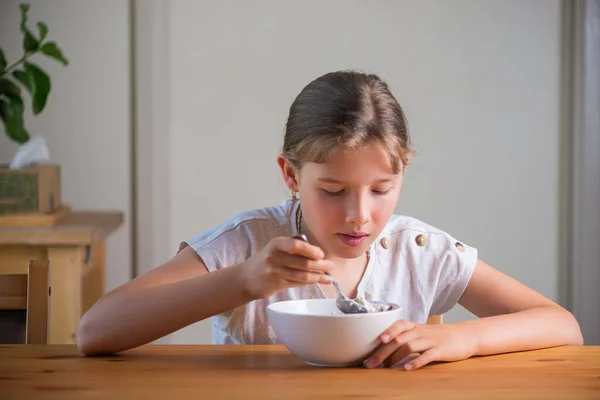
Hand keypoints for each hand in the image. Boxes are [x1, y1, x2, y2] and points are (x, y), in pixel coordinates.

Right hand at [241, 236, 333, 298]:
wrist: (246, 278)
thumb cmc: (265, 260)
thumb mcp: (275, 248)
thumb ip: (293, 247)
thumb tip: (317, 252)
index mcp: (276, 244)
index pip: (296, 246)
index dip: (311, 250)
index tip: (322, 254)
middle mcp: (275, 257)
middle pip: (303, 262)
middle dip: (320, 265)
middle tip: (331, 265)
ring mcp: (275, 272)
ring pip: (302, 275)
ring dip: (318, 276)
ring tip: (329, 277)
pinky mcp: (277, 284)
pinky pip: (298, 282)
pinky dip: (310, 282)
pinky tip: (318, 281)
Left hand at [363, 320, 477, 370]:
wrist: (466, 335)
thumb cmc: (439, 336)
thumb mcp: (422, 333)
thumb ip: (406, 338)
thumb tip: (383, 350)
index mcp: (415, 327)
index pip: (399, 324)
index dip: (388, 331)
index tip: (377, 341)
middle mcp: (421, 332)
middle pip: (398, 339)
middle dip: (382, 352)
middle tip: (369, 363)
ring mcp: (430, 341)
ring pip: (409, 346)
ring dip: (395, 357)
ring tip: (385, 367)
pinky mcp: (440, 351)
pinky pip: (426, 355)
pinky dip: (416, 362)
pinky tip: (407, 368)